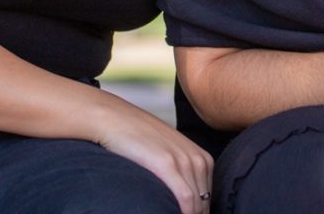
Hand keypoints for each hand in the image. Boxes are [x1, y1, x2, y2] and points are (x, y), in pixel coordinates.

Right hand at [94, 101, 213, 213]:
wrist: (115, 119)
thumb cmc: (139, 140)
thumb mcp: (169, 154)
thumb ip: (180, 172)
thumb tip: (183, 200)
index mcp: (201, 159)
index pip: (208, 198)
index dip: (199, 212)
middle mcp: (197, 159)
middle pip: (204, 203)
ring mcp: (183, 161)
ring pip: (197, 204)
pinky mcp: (167, 164)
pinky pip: (185, 198)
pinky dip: (184, 213)